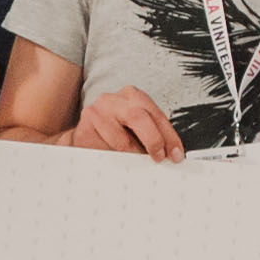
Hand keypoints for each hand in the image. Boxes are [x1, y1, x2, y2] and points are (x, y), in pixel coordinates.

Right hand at [67, 85, 184, 161]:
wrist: (83, 135)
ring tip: (135, 162)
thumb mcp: (135, 129)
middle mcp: (115, 100)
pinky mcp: (84, 127)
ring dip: (132, 155)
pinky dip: (113, 157)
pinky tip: (114, 158)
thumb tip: (170, 154)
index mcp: (132, 96)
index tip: (175, 155)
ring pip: (121, 139)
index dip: (169, 136)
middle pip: (139, 117)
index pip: (156, 115)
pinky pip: (104, 148)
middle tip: (159, 158)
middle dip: (154, 140)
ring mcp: (98, 111)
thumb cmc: (113, 132)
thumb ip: (152, 135)